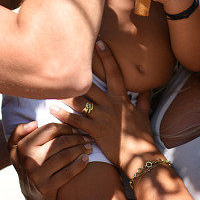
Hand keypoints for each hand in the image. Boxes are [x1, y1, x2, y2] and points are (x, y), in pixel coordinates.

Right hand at [8, 121, 91, 199]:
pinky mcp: (47, 189)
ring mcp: (38, 175)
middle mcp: (29, 160)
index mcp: (24, 146)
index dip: (66, 127)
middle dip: (76, 138)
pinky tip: (86, 159)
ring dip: (80, 149)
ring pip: (65, 156)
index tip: (76, 129)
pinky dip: (79, 164)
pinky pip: (68, 173)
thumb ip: (19, 131)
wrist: (32, 193)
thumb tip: (34, 124)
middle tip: (87, 138)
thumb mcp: (16, 147)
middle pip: (60, 142)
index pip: (50, 129)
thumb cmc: (29, 162)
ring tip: (89, 147)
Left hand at [50, 42, 157, 173]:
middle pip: (91, 84)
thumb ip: (144, 100)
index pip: (114, 73)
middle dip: (79, 72)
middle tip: (66, 60)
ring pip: (80, 101)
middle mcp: (110, 104)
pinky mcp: (95, 131)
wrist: (140, 156)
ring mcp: (102, 117)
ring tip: (52, 84)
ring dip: (66, 93)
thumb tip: (147, 88)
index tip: (99, 43)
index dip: (107, 57)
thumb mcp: (145, 114)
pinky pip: (76, 121)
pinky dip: (63, 115)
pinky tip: (52, 108)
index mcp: (122, 98)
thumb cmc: (143, 136)